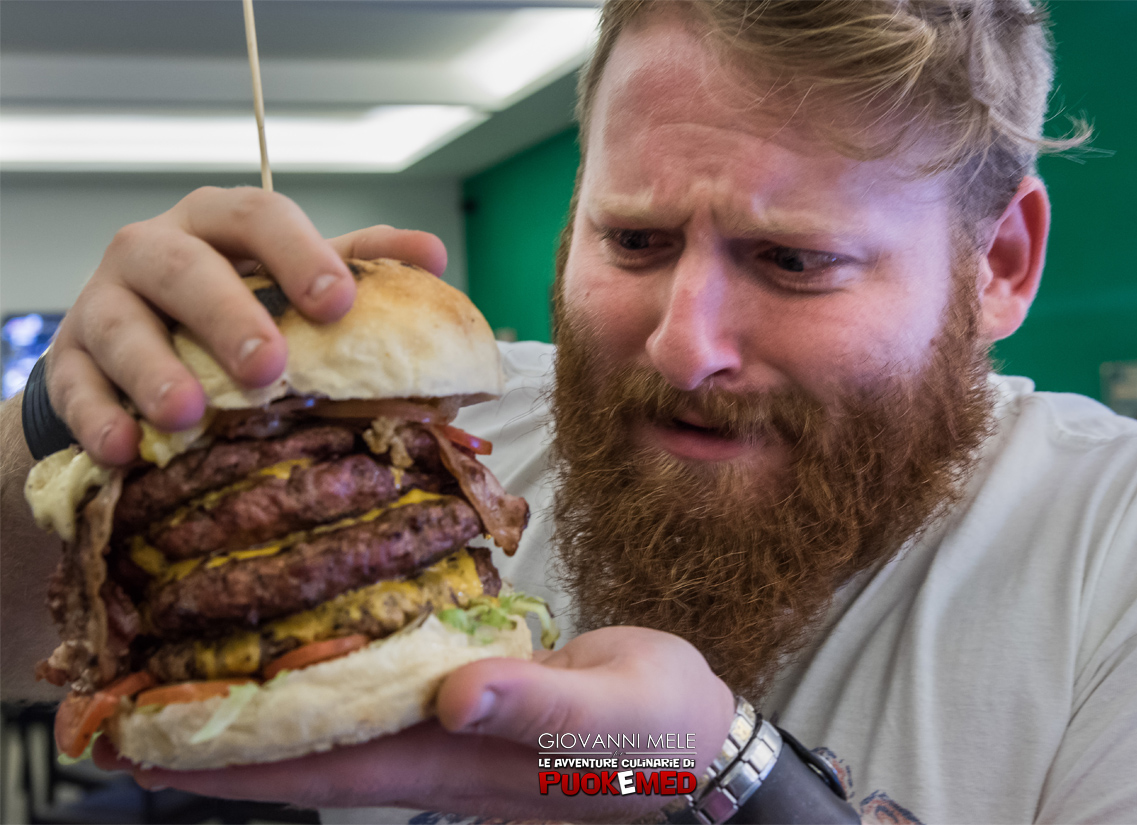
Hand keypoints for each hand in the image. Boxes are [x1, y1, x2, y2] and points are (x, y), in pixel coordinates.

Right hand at [44, 186, 448, 465]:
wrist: (136, 345)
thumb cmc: (234, 307)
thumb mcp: (293, 279)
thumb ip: (360, 261)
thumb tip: (433, 256)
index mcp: (220, 223)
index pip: (258, 215)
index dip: (298, 253)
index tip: (337, 300)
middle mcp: (155, 249)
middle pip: (183, 265)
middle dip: (226, 314)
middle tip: (268, 368)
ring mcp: (104, 302)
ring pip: (118, 323)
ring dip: (153, 368)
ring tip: (187, 413)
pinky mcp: (70, 359)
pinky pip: (72, 384)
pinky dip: (97, 416)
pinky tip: (125, 447)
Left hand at [96, 626, 735, 821]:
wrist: (699, 738)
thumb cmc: (658, 727)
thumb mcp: (605, 714)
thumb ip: (530, 704)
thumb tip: (453, 691)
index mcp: (455, 765)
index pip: (322, 769)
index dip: (234, 762)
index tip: (150, 745)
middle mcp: (435, 757)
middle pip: (308, 755)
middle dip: (222, 743)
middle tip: (137, 711)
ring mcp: (451, 734)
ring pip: (336, 727)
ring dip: (265, 709)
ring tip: (195, 676)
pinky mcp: (469, 703)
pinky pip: (379, 695)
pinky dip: (329, 675)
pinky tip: (309, 645)